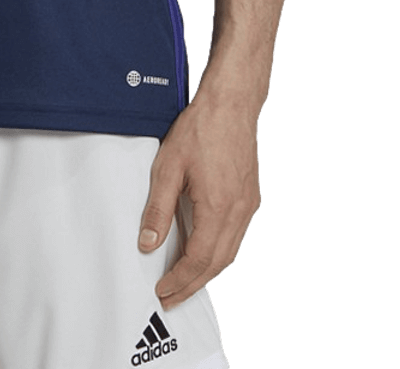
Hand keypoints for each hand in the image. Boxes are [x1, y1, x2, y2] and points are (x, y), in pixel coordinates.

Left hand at [137, 94, 260, 307]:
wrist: (231, 102)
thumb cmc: (201, 128)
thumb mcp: (168, 166)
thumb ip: (158, 209)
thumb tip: (148, 244)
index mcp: (218, 207)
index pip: (199, 259)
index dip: (180, 279)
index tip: (163, 290)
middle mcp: (238, 212)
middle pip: (218, 263)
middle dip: (193, 284)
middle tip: (171, 297)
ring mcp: (248, 205)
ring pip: (230, 252)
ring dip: (207, 271)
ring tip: (185, 281)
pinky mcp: (251, 196)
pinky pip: (237, 236)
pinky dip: (219, 251)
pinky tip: (204, 250)